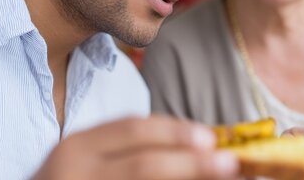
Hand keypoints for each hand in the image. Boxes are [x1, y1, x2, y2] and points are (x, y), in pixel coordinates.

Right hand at [32, 116, 238, 179]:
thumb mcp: (85, 160)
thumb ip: (125, 150)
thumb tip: (193, 147)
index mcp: (77, 145)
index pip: (131, 128)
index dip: (174, 131)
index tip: (208, 136)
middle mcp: (75, 170)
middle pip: (143, 164)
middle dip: (190, 162)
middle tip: (228, 162)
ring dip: (186, 179)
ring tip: (219, 175)